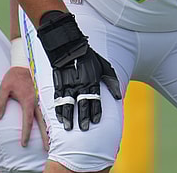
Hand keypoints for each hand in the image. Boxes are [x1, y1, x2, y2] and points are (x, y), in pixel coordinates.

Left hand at [0, 66, 47, 150]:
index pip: (27, 121)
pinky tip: (50, 127)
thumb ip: (0, 103)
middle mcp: (36, 102)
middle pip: (42, 122)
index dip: (26, 133)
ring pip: (46, 117)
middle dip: (45, 136)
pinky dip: (49, 121)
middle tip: (47, 148)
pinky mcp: (41, 98)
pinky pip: (46, 111)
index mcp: (28, 101)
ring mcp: (40, 100)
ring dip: (49, 130)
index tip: (24, 143)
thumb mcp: (4, 88)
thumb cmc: (14, 77)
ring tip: (51, 140)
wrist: (23, 65)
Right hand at [37, 11, 121, 131]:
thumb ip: (112, 82)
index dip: (95, 111)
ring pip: (68, 103)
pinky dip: (58, 109)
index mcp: (92, 81)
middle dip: (83, 117)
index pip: (95, 100)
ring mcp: (68, 84)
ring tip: (69, 127)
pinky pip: (58, 99)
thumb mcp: (105, 66)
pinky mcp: (58, 84)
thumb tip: (118, 97)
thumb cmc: (89, 57)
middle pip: (82, 104)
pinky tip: (59, 118)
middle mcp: (80, 84)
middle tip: (84, 129)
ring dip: (68, 116)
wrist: (70, 46)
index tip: (96, 121)